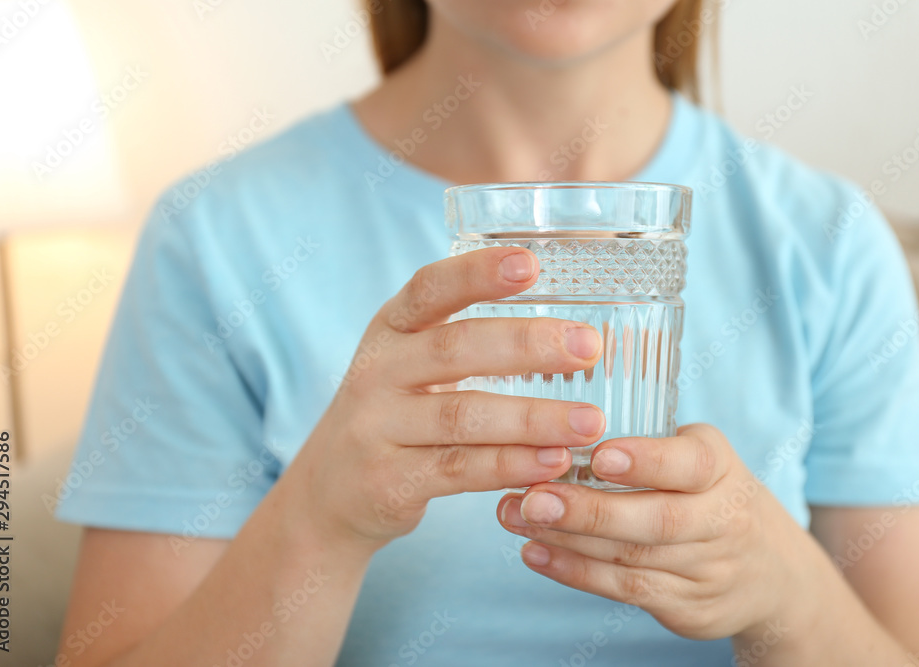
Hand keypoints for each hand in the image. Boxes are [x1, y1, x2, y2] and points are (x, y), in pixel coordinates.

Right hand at [291, 247, 604, 551]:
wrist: (329, 492)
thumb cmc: (394, 414)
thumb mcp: (408, 364)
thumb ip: (464, 341)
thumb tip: (565, 327)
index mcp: (389, 330)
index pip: (430, 289)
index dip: (477, 274)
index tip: (530, 263)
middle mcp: (377, 373)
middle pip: (454, 349)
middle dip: (527, 345)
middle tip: (588, 347)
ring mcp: (377, 429)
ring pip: (462, 417)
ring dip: (533, 418)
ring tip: (589, 421)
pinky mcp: (388, 482)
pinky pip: (459, 470)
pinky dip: (511, 465)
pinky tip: (554, 461)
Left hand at [496, 423, 819, 641]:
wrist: (773, 572)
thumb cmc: (712, 494)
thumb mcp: (700, 455)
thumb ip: (648, 442)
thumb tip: (559, 423)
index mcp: (721, 467)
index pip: (691, 464)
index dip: (647, 461)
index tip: (601, 455)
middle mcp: (721, 519)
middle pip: (656, 519)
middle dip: (589, 510)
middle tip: (533, 497)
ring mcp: (706, 568)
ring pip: (632, 558)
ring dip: (567, 540)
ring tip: (516, 517)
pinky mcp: (687, 605)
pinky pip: (624, 589)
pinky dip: (575, 571)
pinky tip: (535, 552)